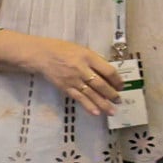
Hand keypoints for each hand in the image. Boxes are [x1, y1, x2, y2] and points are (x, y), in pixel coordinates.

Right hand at [0, 32, 123, 114]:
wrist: (41, 55)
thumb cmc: (62, 50)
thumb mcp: (81, 50)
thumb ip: (94, 61)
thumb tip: (108, 74)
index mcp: (88, 57)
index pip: (108, 70)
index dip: (117, 80)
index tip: (121, 86)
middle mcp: (82, 69)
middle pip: (101, 84)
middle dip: (112, 94)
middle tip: (119, 100)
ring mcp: (73, 79)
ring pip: (91, 94)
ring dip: (103, 104)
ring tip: (112, 111)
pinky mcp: (65, 87)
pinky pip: (79, 98)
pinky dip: (88, 106)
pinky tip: (96, 112)